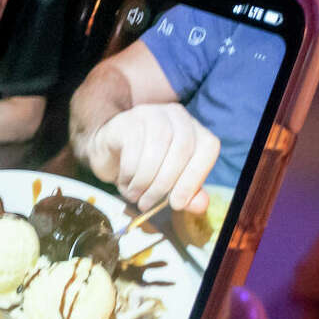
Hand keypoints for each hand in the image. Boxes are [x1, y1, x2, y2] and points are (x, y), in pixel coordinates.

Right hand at [82, 101, 219, 213]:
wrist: (110, 153)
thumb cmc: (147, 168)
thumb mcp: (172, 182)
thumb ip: (190, 193)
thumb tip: (200, 204)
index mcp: (195, 130)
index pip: (208, 148)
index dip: (194, 178)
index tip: (178, 204)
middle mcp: (177, 116)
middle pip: (182, 149)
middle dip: (165, 184)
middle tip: (149, 204)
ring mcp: (152, 114)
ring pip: (157, 150)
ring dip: (145, 181)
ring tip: (137, 197)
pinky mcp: (127, 120)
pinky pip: (133, 150)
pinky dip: (130, 173)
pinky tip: (126, 183)